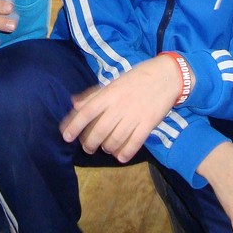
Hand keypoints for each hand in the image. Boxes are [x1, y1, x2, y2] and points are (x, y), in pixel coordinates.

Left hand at [60, 54, 179, 162]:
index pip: (86, 111)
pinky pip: (135, 143)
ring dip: (107, 148)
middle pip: (99, 130)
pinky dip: (126, 153)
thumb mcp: (114, 82)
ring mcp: (135, 115)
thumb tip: (74, 103)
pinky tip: (121, 157)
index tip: (66, 137)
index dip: (74, 125)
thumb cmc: (137, 78)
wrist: (166, 75)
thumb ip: (94, 94)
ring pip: (115, 139)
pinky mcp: (149, 123)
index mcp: (109, 93)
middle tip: (87, 148)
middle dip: (89, 143)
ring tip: (105, 148)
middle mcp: (120, 105)